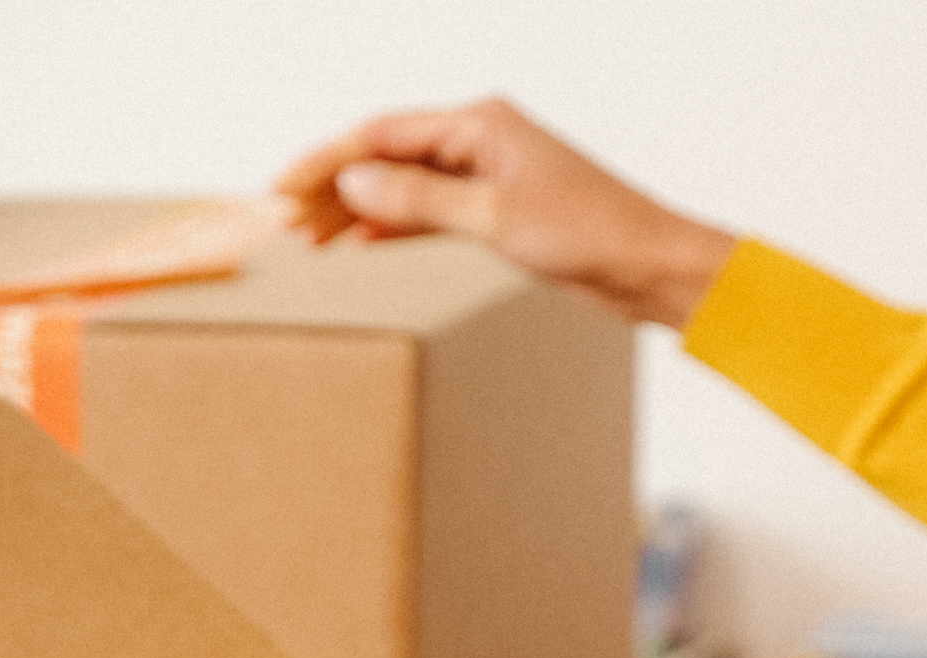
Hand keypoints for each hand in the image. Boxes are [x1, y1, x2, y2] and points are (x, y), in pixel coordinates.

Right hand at [274, 99, 737, 328]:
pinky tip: (361, 243)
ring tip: (312, 241)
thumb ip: (419, 199)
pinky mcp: (496, 212)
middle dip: (333, 187)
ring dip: (358, 211)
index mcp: (479, 124)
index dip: (326, 161)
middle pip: (386, 156)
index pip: (382, 135)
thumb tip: (353, 181)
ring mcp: (486, 176)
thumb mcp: (494, 216)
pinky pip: (427, 212)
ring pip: (403, 186)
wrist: (646, 264)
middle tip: (285, 224)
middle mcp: (479, 141)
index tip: (281, 189)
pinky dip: (393, 226)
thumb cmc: (589, 231)